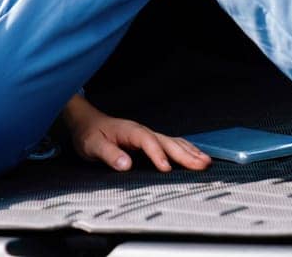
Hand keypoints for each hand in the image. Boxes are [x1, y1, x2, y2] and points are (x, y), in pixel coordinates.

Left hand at [65, 106, 211, 172]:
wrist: (86, 122)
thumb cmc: (89, 133)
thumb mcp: (92, 144)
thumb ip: (108, 154)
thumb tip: (125, 164)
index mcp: (129, 131)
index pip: (147, 142)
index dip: (157, 155)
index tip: (166, 169)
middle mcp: (142, 131)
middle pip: (166, 142)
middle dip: (184, 154)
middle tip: (202, 165)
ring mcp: (147, 135)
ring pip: (172, 142)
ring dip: (189, 152)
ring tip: (206, 162)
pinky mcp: (149, 141)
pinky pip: (170, 144)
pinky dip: (185, 150)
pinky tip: (195, 156)